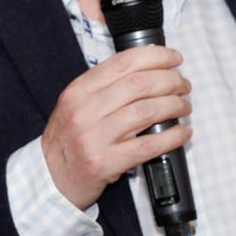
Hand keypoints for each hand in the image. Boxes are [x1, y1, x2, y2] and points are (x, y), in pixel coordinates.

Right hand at [41, 45, 192, 209]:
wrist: (51, 179)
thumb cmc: (69, 141)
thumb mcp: (75, 105)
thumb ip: (104, 87)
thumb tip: (148, 67)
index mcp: (78, 92)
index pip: (123, 63)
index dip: (155, 57)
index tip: (174, 59)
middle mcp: (84, 112)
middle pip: (139, 85)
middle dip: (170, 81)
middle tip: (183, 85)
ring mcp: (94, 138)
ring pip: (147, 111)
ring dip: (175, 105)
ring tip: (184, 106)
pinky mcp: (105, 162)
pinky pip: (148, 145)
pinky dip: (173, 137)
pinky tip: (182, 132)